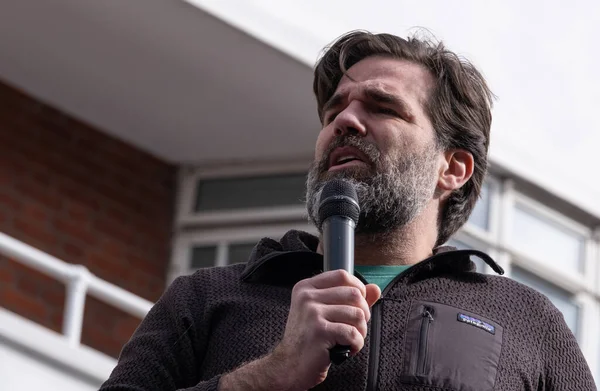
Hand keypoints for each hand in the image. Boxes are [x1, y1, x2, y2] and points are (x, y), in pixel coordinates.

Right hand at [272, 270, 380, 390]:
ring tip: (350, 339)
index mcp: (306, 288)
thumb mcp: (324, 313)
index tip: (358, 304)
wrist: (289, 366)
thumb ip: (349, 299)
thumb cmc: (308, 339)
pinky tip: (348, 349)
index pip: (342, 275)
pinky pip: (353, 333)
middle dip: (363, 313)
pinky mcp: (320, 331)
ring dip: (361, 331)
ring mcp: (312, 313)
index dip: (358, 288)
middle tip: (355, 327)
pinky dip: (356, 344)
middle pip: (354, 294)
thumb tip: (375, 288)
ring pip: (357, 314)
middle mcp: (307, 297)